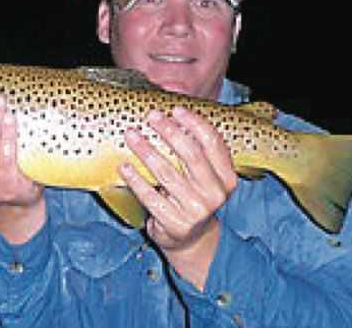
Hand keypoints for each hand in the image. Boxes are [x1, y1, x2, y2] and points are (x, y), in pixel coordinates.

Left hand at [120, 107, 237, 289]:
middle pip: (191, 155)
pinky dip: (135, 180)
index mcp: (227, 178)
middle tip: (151, 117)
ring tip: (131, 135)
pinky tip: (124, 166)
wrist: (191, 240)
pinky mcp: (174, 224)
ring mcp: (195, 211)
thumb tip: (170, 117)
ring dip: (146, 150)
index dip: (194, 124)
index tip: (175, 110)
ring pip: (166, 173)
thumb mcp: (204, 178)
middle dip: (169, 132)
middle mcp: (215, 194)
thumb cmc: (193, 198)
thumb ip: (196, 153)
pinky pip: (150, 196)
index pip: (213, 144)